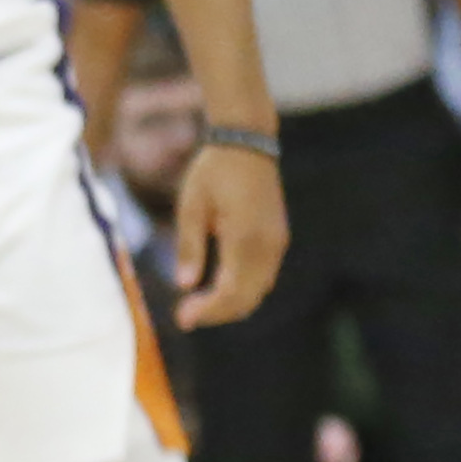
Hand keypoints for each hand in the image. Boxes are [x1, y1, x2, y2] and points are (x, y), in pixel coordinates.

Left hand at [170, 143, 288, 328]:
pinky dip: (243, 289)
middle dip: (216, 313)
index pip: (230, 292)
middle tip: (185, 316)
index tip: (182, 319)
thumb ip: (189, 246)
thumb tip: (184, 285)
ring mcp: (277, 243)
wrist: (247, 142)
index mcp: (245, 238)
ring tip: (198, 305)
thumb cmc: (214, 170)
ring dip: (230, 303)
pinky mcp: (278, 239)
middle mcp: (267, 246)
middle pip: (247, 299)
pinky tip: (218, 286)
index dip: (207, 311)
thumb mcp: (192, 205)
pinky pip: (263, 276)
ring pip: (258, 291)